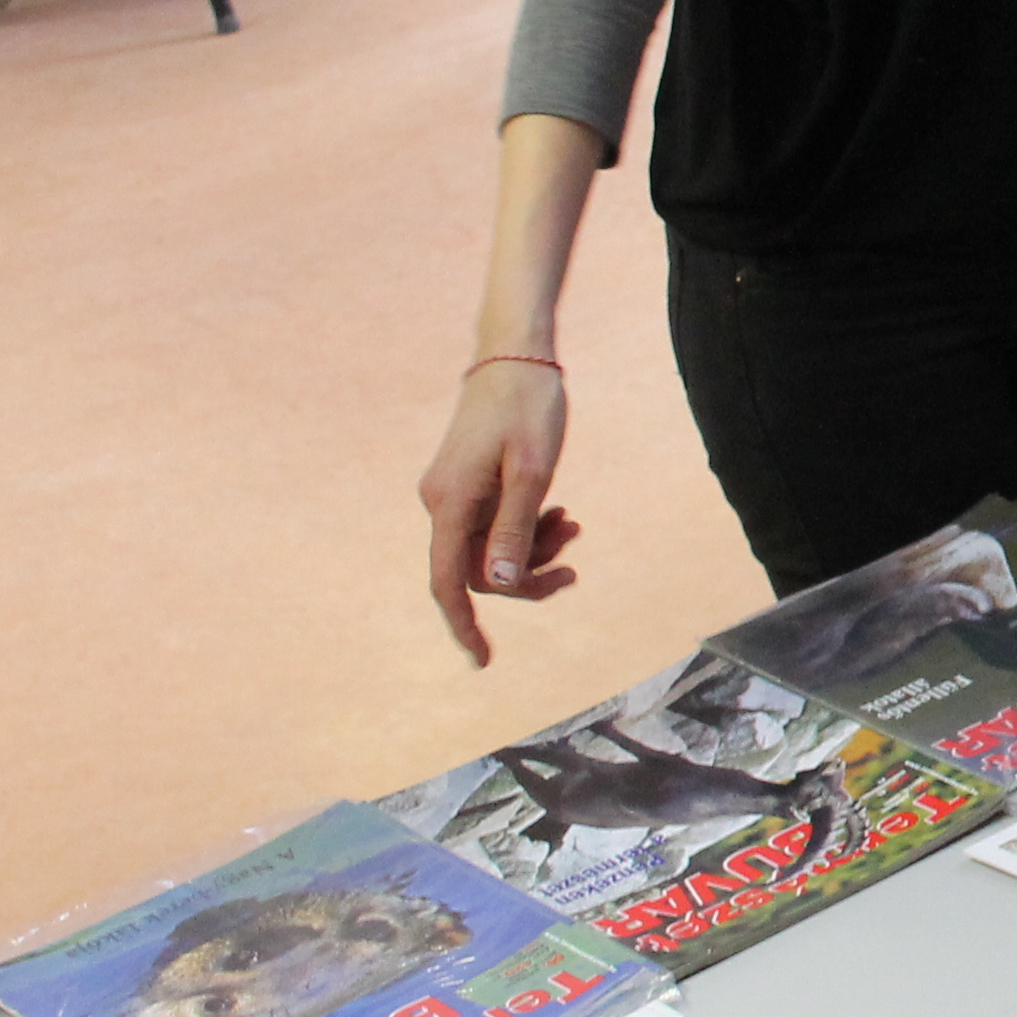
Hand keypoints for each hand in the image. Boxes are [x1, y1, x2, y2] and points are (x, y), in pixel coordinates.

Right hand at [419, 361, 579, 666]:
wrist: (516, 355)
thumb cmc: (528, 407)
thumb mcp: (532, 471)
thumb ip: (514, 529)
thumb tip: (497, 586)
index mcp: (451, 504)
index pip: (448, 582)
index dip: (464, 625)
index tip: (483, 661)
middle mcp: (442, 503)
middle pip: (479, 568)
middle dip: (527, 572)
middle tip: (575, 557)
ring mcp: (452, 494)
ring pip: (490, 548)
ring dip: (533, 548)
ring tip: (572, 522)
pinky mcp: (467, 484)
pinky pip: (493, 524)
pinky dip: (526, 526)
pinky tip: (558, 512)